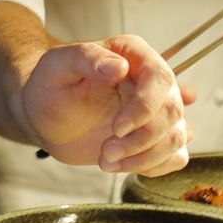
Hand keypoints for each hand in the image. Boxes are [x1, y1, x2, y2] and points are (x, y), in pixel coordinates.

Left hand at [16, 34, 192, 175]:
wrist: (45, 117)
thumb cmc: (50, 86)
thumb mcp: (57, 66)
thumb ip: (86, 58)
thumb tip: (119, 66)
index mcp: (134, 55)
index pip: (160, 78)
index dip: (145, 107)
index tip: (117, 128)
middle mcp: (152, 81)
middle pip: (172, 112)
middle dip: (141, 139)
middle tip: (106, 152)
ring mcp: (157, 111)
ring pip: (177, 137)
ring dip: (145, 157)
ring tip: (107, 161)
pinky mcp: (156, 138)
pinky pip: (176, 156)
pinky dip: (153, 167)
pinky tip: (121, 165)